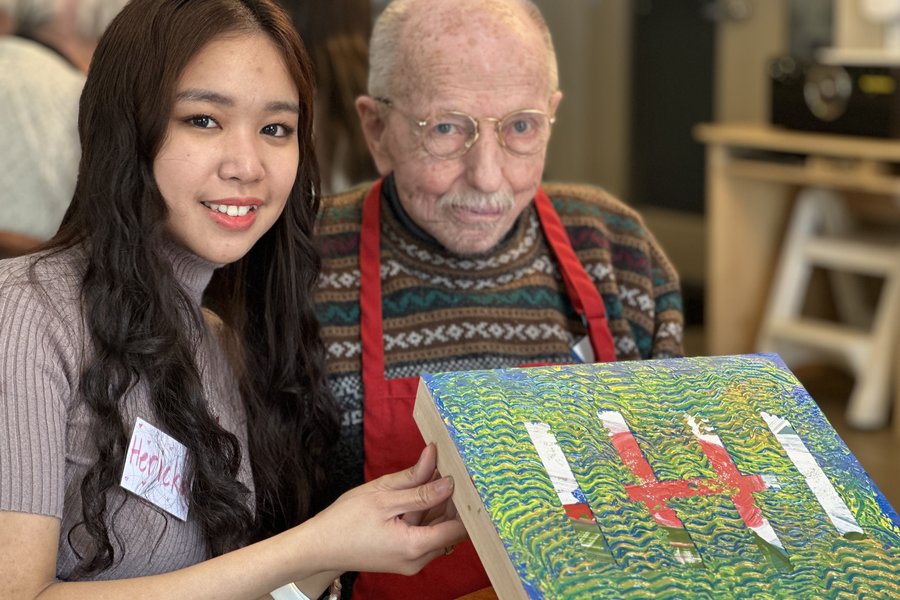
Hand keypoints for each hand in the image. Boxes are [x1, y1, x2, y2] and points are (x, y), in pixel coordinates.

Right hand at [307, 444, 467, 575]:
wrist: (319, 546)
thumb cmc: (345, 522)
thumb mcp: (383, 495)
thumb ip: (418, 484)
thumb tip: (445, 470)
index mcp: (415, 546)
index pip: (460, 527)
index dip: (465, 502)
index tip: (465, 478)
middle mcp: (418, 560)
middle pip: (450, 527)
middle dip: (450, 498)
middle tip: (445, 468)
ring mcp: (412, 560)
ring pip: (437, 528)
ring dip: (437, 504)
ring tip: (428, 476)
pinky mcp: (405, 556)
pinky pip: (424, 533)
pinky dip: (424, 513)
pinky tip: (417, 492)